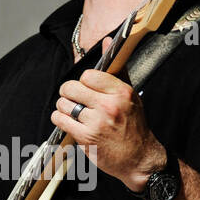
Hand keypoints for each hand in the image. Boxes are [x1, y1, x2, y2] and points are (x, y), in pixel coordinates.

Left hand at [51, 37, 167, 191]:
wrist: (139, 158)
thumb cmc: (134, 126)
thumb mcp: (130, 95)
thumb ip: (116, 68)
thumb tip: (106, 41)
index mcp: (121, 92)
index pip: (88, 75)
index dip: (84, 81)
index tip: (86, 87)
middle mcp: (109, 106)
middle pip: (72, 88)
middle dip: (69, 92)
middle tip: (73, 98)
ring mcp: (97, 123)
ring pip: (64, 104)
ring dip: (63, 107)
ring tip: (72, 111)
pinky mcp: (86, 138)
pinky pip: (61, 120)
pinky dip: (60, 119)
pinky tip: (67, 120)